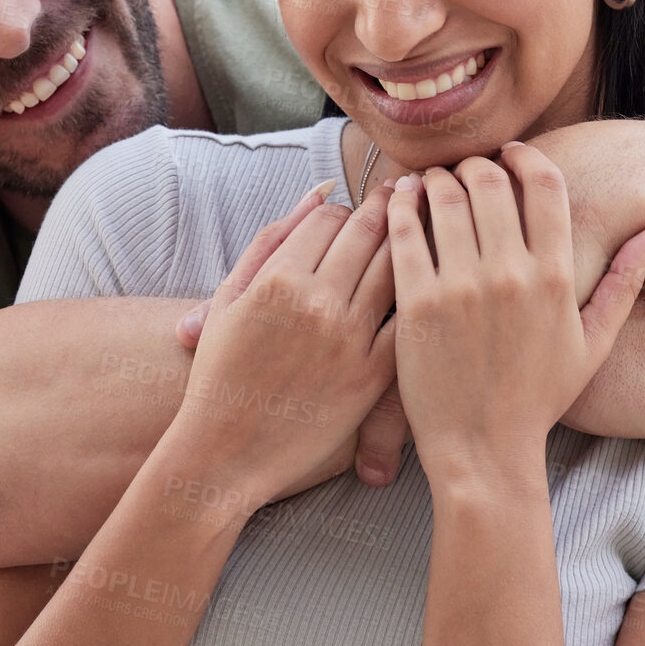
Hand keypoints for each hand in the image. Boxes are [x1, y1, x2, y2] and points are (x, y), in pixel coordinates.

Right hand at [164, 182, 398, 508]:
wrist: (224, 454)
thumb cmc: (220, 372)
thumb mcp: (229, 297)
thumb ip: (272, 239)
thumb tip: (321, 191)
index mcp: (277, 279)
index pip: (329, 217)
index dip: (344, 209)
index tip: (353, 213)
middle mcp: (316, 303)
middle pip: (368, 232)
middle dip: (387, 209)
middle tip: (402, 200)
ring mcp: (348, 341)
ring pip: (397, 268)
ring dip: (410, 244)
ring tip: (416, 236)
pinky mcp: (372, 377)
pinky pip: (406, 319)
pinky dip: (417, 296)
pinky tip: (423, 289)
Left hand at [386, 144, 644, 485]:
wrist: (484, 448)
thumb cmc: (539, 396)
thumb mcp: (595, 340)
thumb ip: (628, 277)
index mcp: (554, 277)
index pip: (544, 183)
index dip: (526, 156)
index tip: (511, 154)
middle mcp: (510, 275)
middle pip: (489, 179)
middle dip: (477, 164)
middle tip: (466, 172)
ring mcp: (461, 288)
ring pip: (445, 197)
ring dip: (438, 179)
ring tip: (433, 184)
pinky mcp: (418, 304)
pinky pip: (406, 231)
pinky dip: (401, 204)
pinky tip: (401, 201)